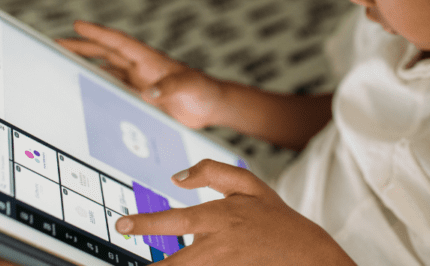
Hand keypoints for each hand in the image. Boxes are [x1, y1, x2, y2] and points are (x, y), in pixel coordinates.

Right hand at [57, 21, 223, 128]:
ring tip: (63, 63)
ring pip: (106, 71)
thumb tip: (148, 93)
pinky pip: (112, 91)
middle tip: (57, 42)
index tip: (78, 24)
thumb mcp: (189, 86)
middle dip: (82, 47)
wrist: (210, 107)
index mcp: (150, 60)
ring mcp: (138, 83)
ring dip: (86, 67)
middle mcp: (140, 69)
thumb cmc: (203, 90)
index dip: (98, 34)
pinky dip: (97, 89)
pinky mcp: (139, 98)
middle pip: (106, 54)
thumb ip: (169, 88)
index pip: (119, 43)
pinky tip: (83, 91)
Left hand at [115, 160, 355, 265]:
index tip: (121, 225)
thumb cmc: (277, 220)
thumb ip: (213, 173)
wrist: (308, 254)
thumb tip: (177, 176)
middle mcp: (219, 244)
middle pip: (174, 262)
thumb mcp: (251, 186)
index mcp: (221, 216)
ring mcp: (224, 265)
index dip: (146, 223)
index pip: (175, 218)